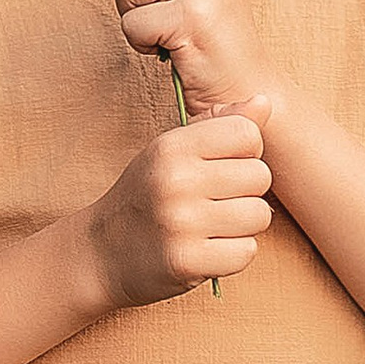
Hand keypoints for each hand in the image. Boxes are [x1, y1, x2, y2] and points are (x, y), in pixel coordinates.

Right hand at [83, 107, 272, 307]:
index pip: (247, 133)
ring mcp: (181, 223)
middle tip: (216, 201)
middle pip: (260, 175)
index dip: (245, 152)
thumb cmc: (145, 196)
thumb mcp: (172, 150)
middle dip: (246, 191)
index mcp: (172, 146)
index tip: (223, 167)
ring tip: (213, 225)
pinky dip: (233, 254)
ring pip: (259, 215)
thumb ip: (219, 124)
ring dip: (243, 225)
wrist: (100, 253)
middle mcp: (176, 180)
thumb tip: (264, 101)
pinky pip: (246, 252)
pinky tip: (208, 249)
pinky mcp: (187, 262)